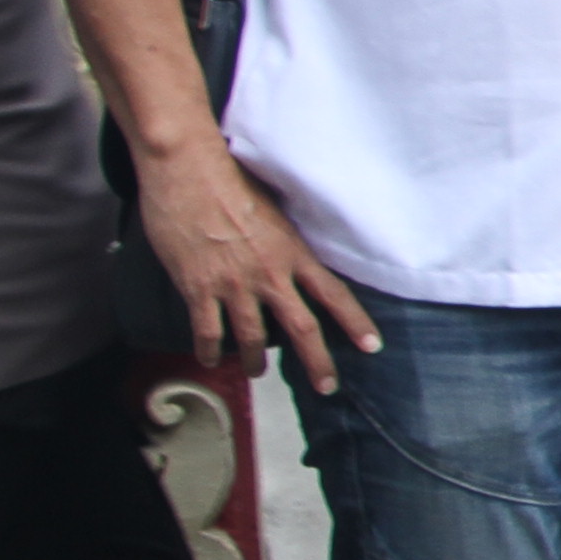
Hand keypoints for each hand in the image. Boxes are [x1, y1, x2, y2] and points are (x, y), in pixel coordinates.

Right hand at [132, 135, 378, 392]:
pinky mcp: (198, 288)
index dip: (355, 323)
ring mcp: (234, 284)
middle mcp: (270, 273)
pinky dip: (210, 350)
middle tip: (326, 387)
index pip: (334, 294)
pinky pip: (208, 330)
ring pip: (253, 337)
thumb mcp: (275, 209)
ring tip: (256, 373)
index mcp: (293, 253)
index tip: (371, 347)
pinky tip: (211, 360)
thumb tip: (292, 255)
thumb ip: (285, 239)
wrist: (189, 171)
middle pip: (302, 328)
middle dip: (318, 362)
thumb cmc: (231, 180)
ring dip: (255, 361)